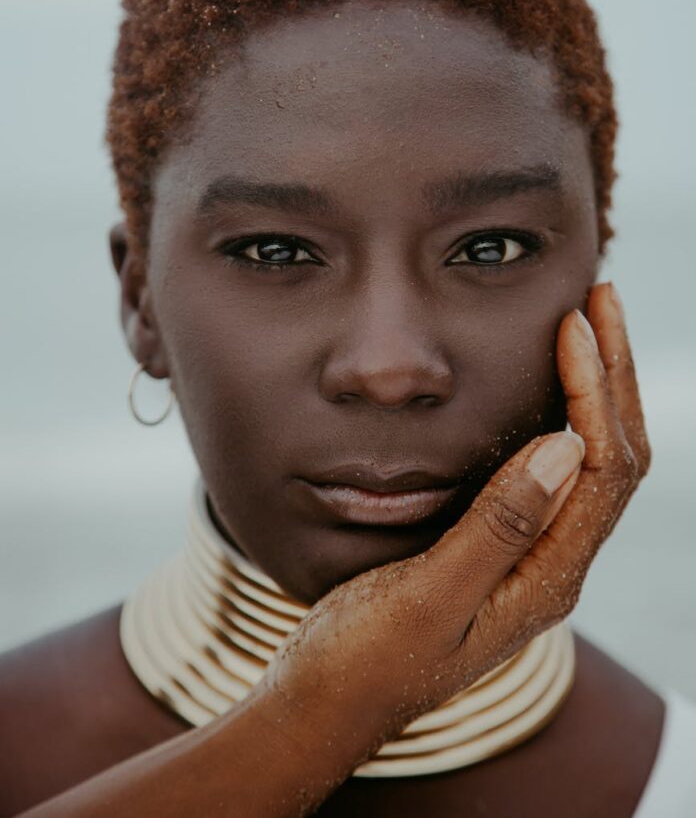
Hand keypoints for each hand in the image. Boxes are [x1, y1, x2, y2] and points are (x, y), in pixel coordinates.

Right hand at [263, 281, 649, 762]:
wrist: (329, 703)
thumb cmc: (367, 658)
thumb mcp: (429, 599)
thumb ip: (499, 528)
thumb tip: (565, 446)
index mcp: (545, 579)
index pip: (602, 469)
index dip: (596, 389)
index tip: (574, 323)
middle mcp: (552, 566)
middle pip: (613, 458)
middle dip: (614, 375)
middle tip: (600, 299)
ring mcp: (530, 557)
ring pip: (588, 462)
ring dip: (596, 391)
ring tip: (587, 327)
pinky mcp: (501, 547)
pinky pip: (553, 471)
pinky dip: (561, 415)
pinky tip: (542, 387)